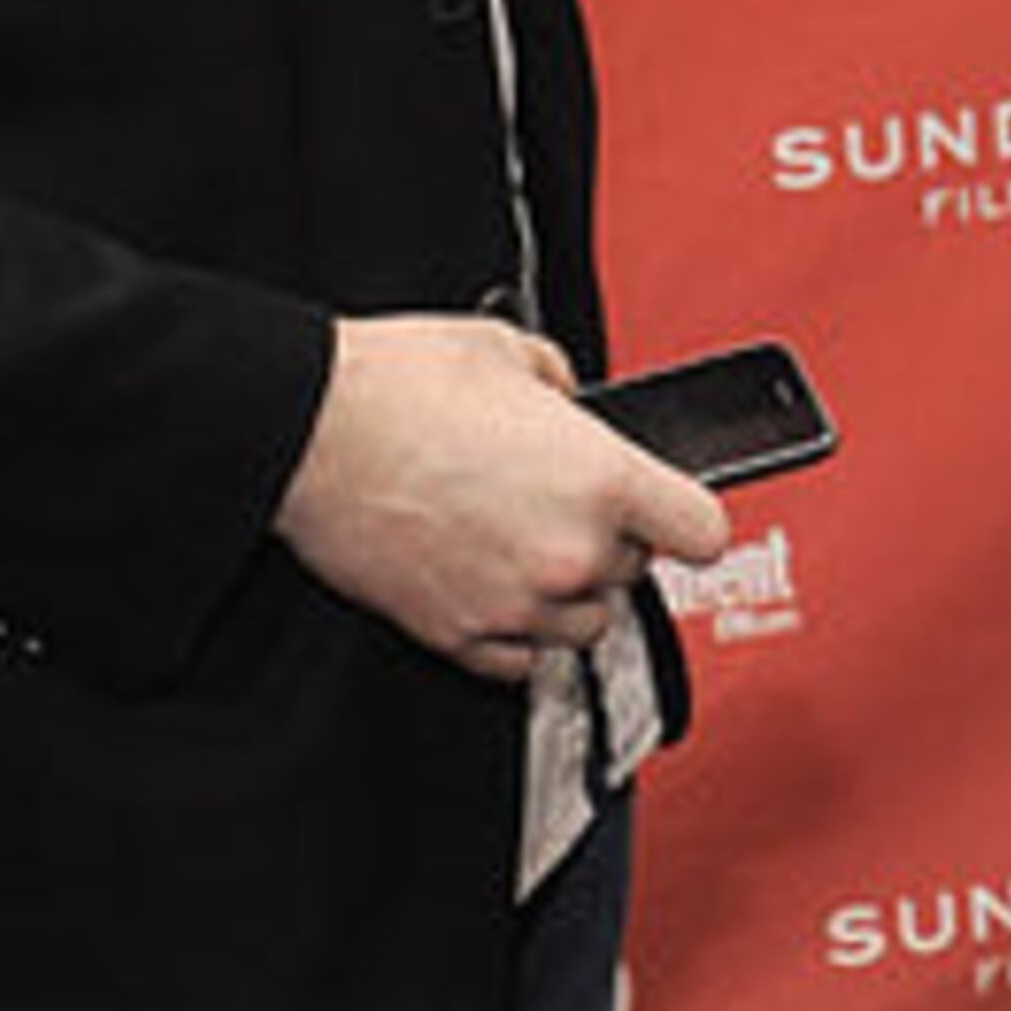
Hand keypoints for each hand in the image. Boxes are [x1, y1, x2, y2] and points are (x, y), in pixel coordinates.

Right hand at [274, 312, 731, 681]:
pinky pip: (521, 660)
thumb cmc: (399, 386)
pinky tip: (492, 579)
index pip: (703, 532)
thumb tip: (570, 407)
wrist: (308, 431)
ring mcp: (514, 604)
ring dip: (569, 588)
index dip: (690, 517)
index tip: (676, 511)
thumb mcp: (512, 351)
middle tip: (560, 496)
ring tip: (523, 537)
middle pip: (637, 572)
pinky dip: (517, 628)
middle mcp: (569, 553)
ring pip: (585, 624)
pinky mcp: (458, 636)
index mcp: (601, 479)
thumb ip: (565, 388)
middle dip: (611, 537)